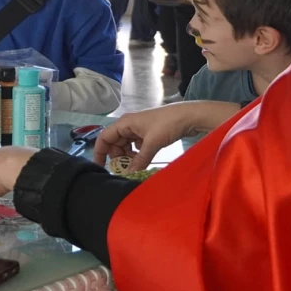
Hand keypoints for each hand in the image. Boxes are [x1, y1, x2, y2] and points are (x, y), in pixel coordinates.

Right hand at [94, 102, 232, 171]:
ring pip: (126, 146)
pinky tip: (143, 161)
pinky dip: (137, 155)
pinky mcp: (148, 134)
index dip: (100, 153)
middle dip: (117, 157)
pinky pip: (136, 147)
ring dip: (128, 157)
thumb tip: (128, 174)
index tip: (100, 168)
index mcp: (125, 123)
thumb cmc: (168, 124)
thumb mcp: (152, 143)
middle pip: (114, 144)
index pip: (104, 138)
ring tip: (136, 166)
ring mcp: (139, 130)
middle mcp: (129, 125)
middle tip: (124, 170)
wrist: (190, 116)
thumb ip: (139, 160)